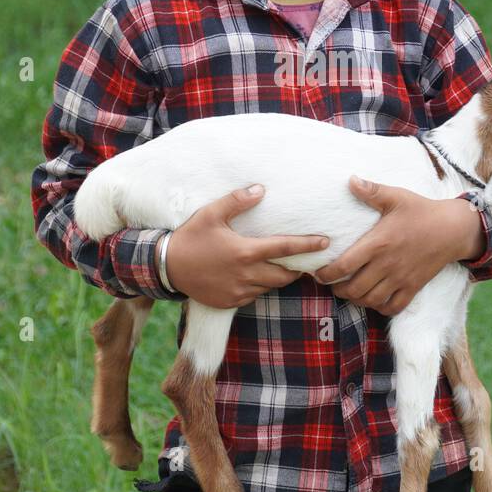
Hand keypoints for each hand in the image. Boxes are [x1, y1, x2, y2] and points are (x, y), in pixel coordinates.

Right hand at [164, 184, 328, 309]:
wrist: (166, 268)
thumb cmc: (190, 237)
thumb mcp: (211, 214)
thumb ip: (237, 201)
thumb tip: (260, 189)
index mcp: (245, 251)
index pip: (285, 249)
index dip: (308, 245)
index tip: (325, 242)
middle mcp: (246, 274)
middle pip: (284, 275)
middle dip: (297, 269)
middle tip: (303, 261)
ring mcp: (239, 291)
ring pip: (270, 287)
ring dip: (278, 278)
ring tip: (281, 268)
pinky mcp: (230, 302)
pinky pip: (253, 296)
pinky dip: (259, 287)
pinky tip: (255, 277)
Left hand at [309, 176, 485, 316]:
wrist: (453, 229)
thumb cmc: (421, 211)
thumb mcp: (396, 197)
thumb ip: (372, 191)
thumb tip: (350, 179)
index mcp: (378, 243)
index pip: (344, 265)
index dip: (326, 274)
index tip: (319, 273)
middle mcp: (387, 265)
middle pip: (354, 288)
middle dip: (338, 289)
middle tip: (332, 284)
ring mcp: (401, 279)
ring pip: (370, 300)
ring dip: (356, 299)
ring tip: (349, 291)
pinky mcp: (413, 287)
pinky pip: (393, 308)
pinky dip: (380, 308)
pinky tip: (374, 299)